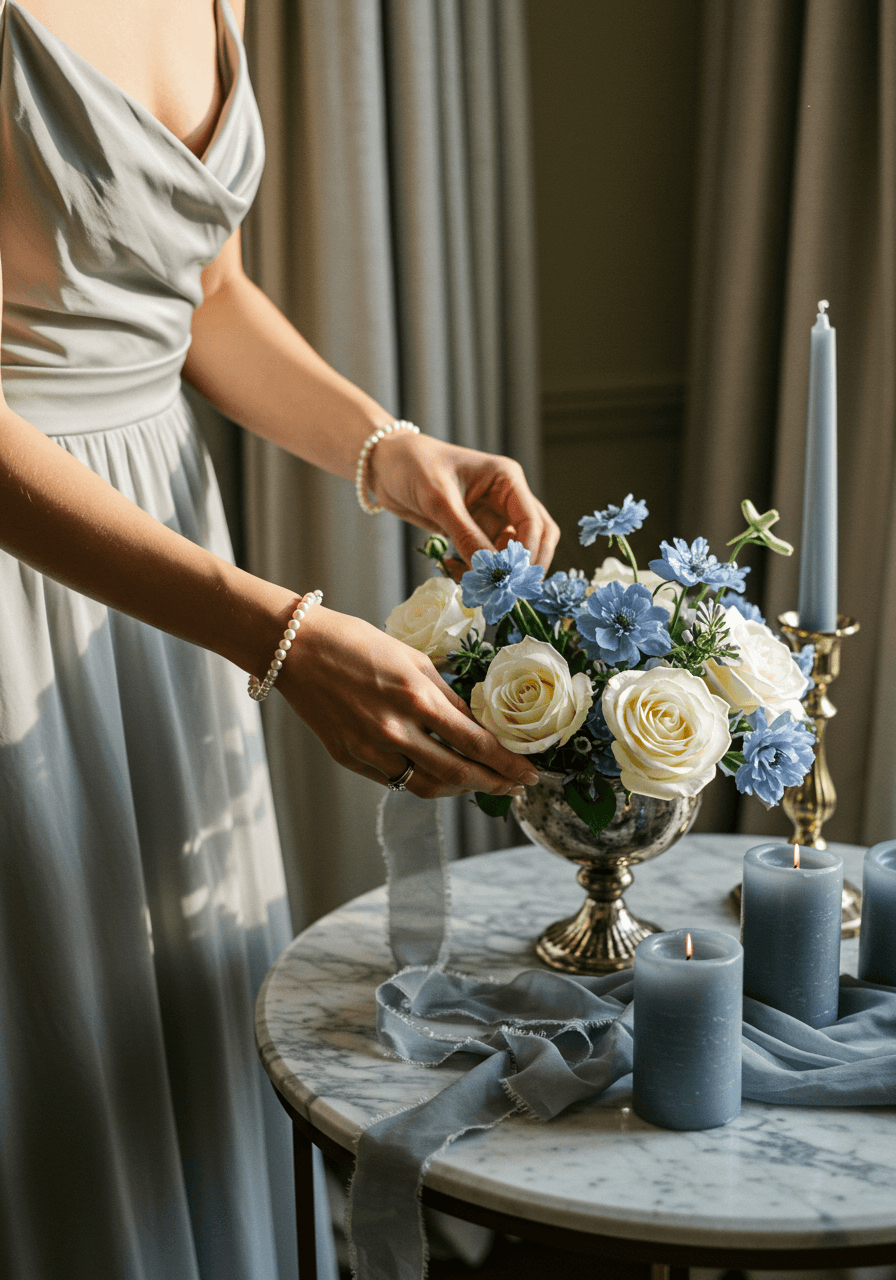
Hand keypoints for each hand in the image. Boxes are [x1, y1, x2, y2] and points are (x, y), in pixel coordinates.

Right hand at [278, 606, 540, 798]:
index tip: (528, 770)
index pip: (475, 742)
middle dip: (493, 783)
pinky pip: (395, 780)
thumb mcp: (412, 659)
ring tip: (480, 783)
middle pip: (457, 774)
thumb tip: (476, 723)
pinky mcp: (350, 759)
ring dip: (460, 789)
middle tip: (515, 787)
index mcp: (416, 697)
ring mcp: (370, 750)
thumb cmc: (355, 643)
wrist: (296, 649)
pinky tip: (439, 774)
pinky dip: (422, 780)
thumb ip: (445, 696)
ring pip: (427, 786)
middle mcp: (395, 730)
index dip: (506, 762)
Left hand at [368, 433, 558, 570]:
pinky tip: (452, 569)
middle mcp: (505, 498)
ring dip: (495, 572)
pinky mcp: (474, 531)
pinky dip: (475, 571)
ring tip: (467, 580)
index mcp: (506, 479)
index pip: (533, 521)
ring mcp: (491, 516)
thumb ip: (466, 534)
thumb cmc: (412, 465)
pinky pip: (486, 558)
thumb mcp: (439, 499)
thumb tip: (490, 571)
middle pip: (535, 538)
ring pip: (510, 553)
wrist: (384, 464)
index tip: (510, 578)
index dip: (527, 552)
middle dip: (523, 566)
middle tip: (504, 590)